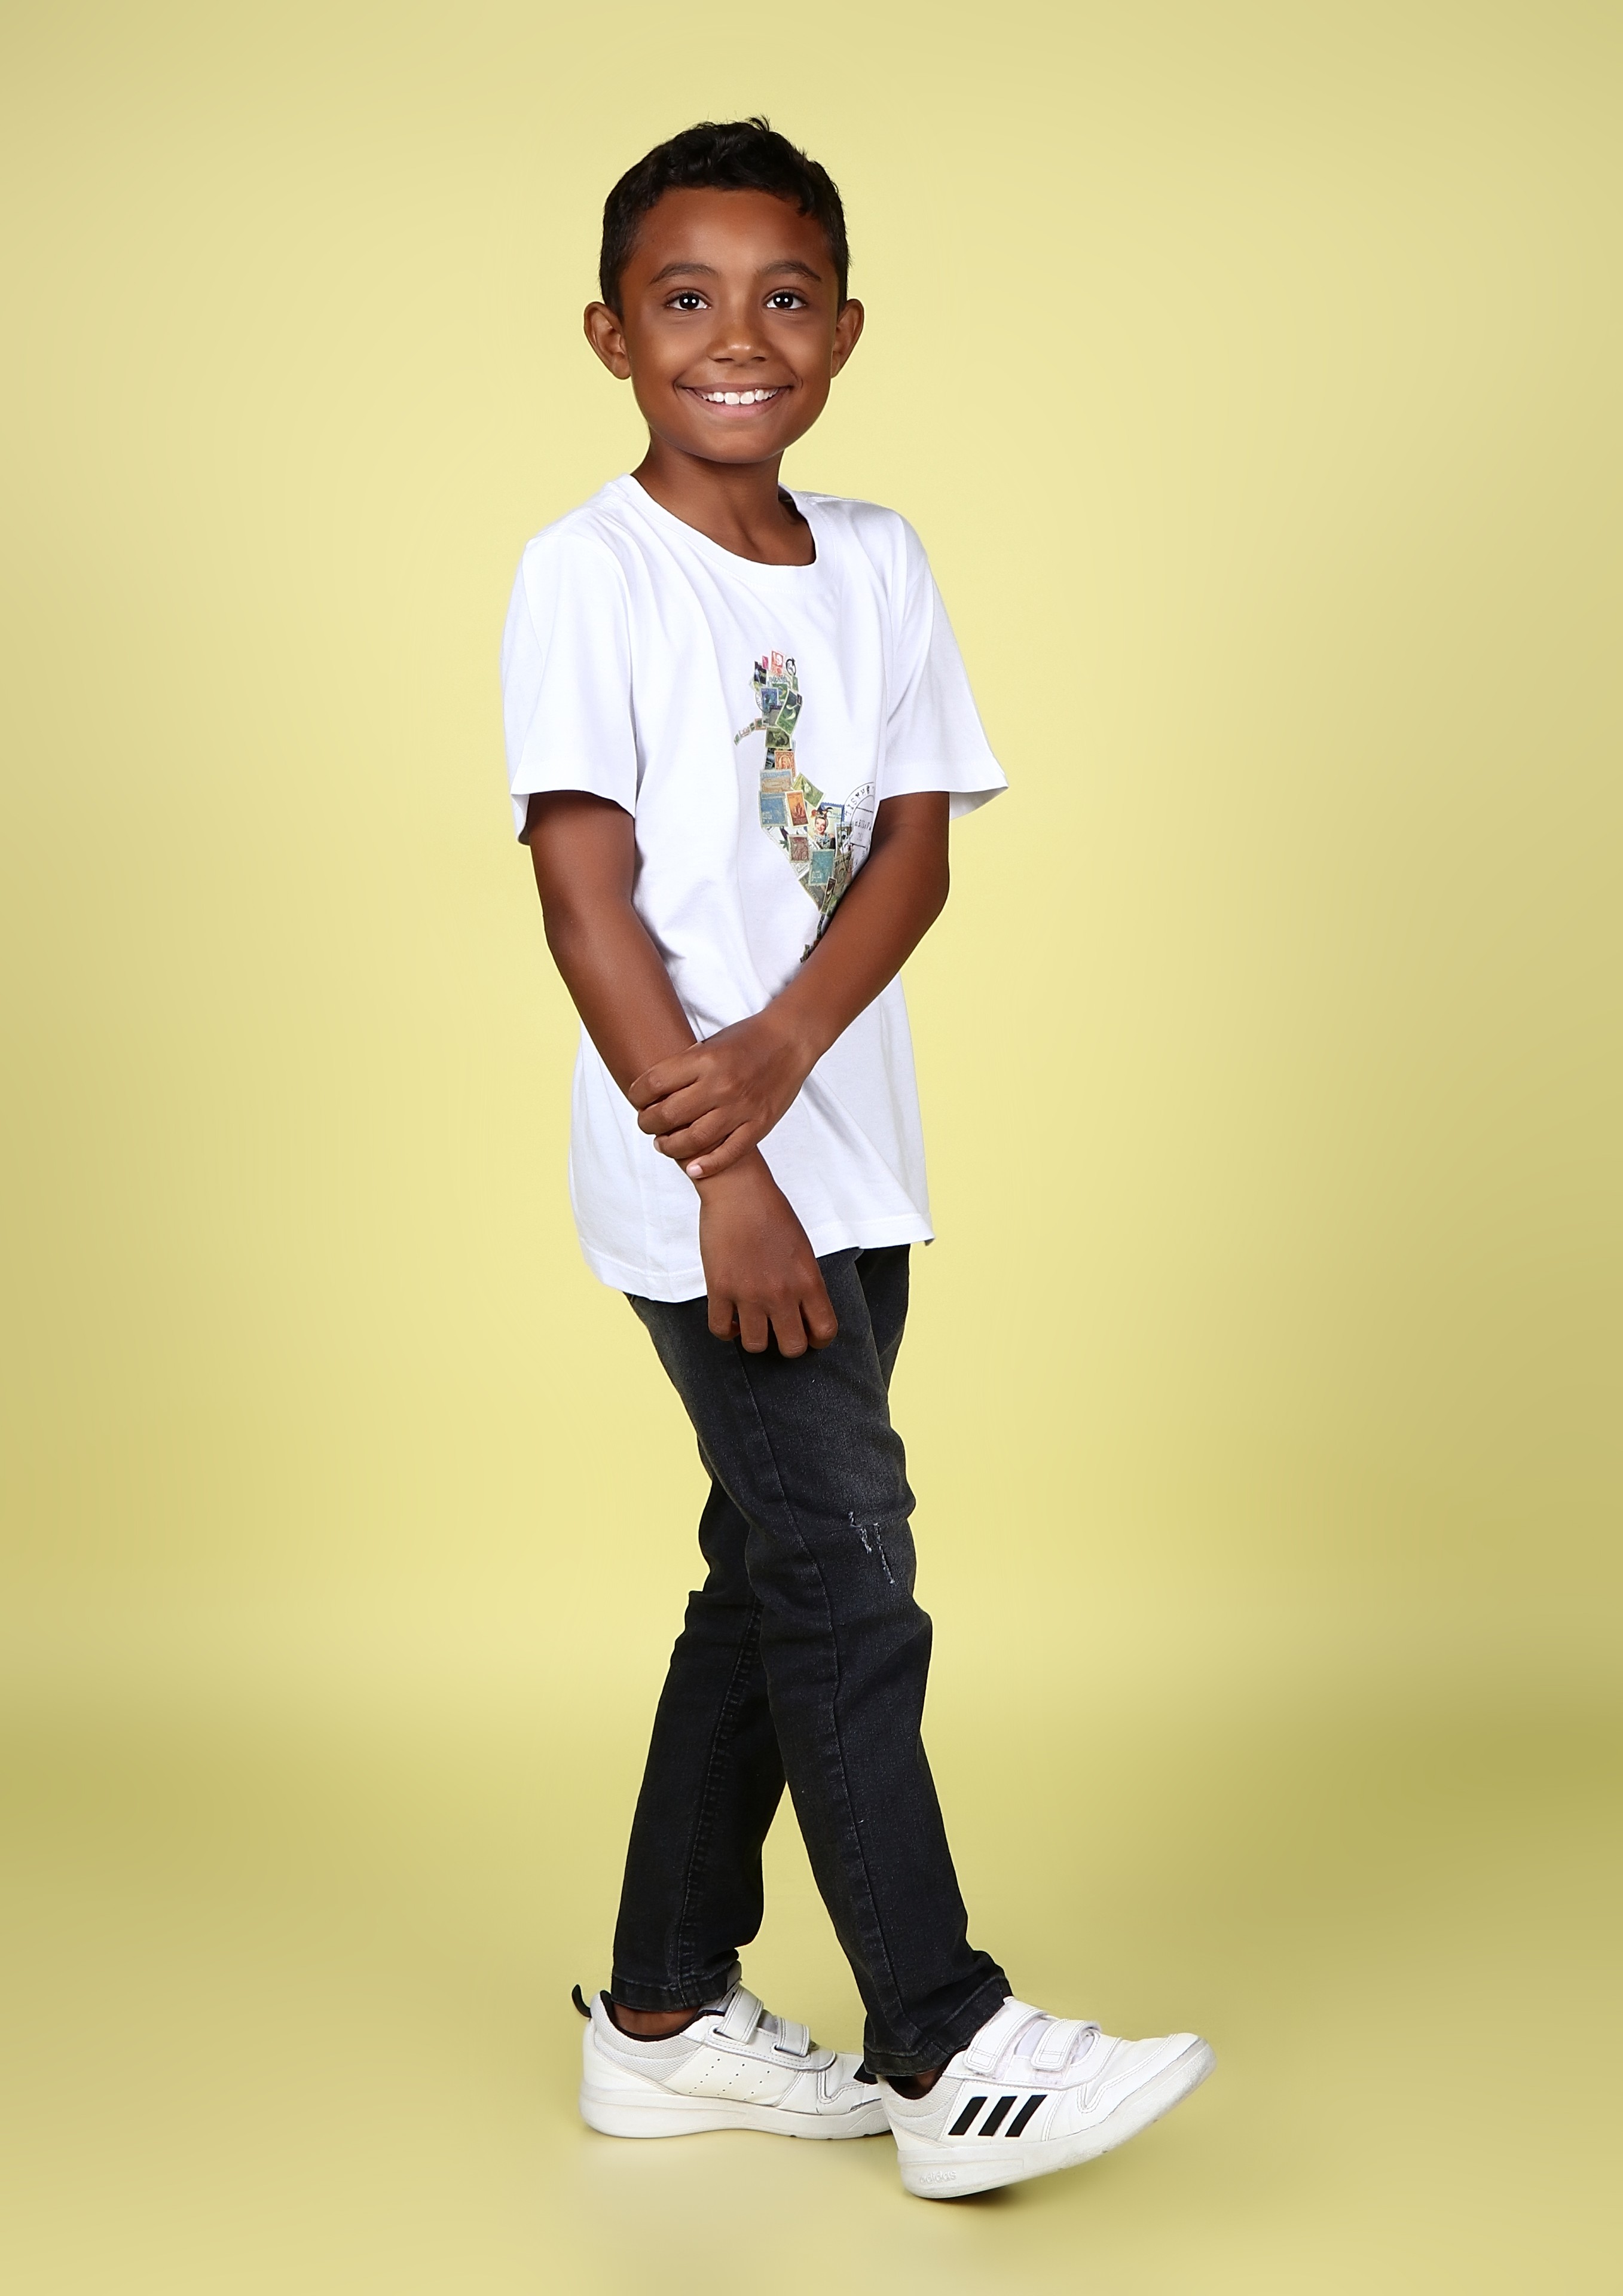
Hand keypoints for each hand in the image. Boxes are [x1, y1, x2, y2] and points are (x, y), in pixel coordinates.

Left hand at [630, 1010, 818, 1180]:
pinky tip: (692, 1168)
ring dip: (670, 1146)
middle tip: (646, 1124)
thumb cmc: (747, 1039)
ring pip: (693, 1139)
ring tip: (663, 1144)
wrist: (791, 1040)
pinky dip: (707, 1165)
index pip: (654, 1083)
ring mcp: (741, 1107)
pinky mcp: (759, 1124)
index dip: (637, 1095)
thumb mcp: (710, 1043)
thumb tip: (655, 1092)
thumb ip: (686, 1067)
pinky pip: (729, 1153)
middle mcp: (721, 1084)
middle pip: (668, 1114)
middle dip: (648, 1123)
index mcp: (705, 1059)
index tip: (637, 1099)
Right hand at [695, 1153, 837, 1355]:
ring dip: (755, 1337)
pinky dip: (726, 1329)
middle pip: (792, 1348)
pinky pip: (720, 1330)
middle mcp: (782, 1293)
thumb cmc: (773, 1213)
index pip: (825, 1332)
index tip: (809, 1334)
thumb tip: (801, 1313)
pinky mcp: (719, 1289)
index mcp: (809, 1281)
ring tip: (753, 1322)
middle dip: (787, 1343)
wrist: (739, 1189)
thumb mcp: (803, 1249)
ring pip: (756, 1345)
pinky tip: (731, 1317)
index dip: (818, 1339)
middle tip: (780, 1329)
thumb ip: (805, 1283)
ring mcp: (749, 1293)